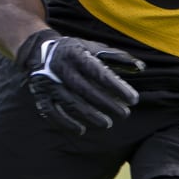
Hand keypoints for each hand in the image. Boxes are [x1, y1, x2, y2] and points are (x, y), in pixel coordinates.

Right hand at [16, 29, 143, 134]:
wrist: (38, 50)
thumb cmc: (74, 51)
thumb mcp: (93, 48)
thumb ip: (117, 57)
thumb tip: (141, 67)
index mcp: (76, 54)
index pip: (99, 73)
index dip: (117, 87)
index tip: (133, 99)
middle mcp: (61, 68)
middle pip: (85, 90)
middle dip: (107, 104)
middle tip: (125, 114)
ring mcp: (49, 83)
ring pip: (70, 103)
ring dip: (90, 116)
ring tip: (107, 123)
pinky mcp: (40, 95)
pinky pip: (52, 112)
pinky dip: (66, 123)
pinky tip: (81, 130)